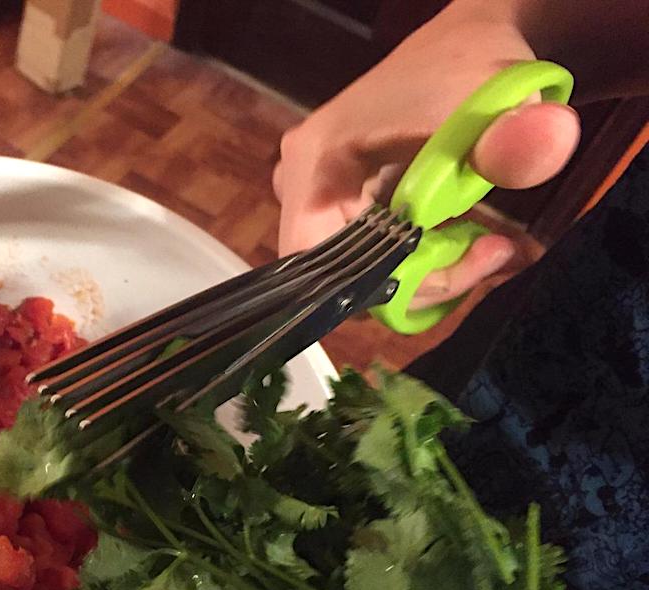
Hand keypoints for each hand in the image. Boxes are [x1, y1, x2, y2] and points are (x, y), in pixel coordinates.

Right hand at [272, 7, 580, 309]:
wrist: (462, 46)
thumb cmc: (469, 70)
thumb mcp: (498, 103)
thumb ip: (515, 139)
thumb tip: (547, 144)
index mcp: (317, 162)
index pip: (326, 263)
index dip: (392, 283)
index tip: (470, 260)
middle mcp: (300, 182)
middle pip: (340, 273)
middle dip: (419, 281)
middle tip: (488, 255)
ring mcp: (313, 192)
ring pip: (354, 270)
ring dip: (421, 273)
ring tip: (483, 245)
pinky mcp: (334, 200)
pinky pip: (362, 255)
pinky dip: (413, 259)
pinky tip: (460, 239)